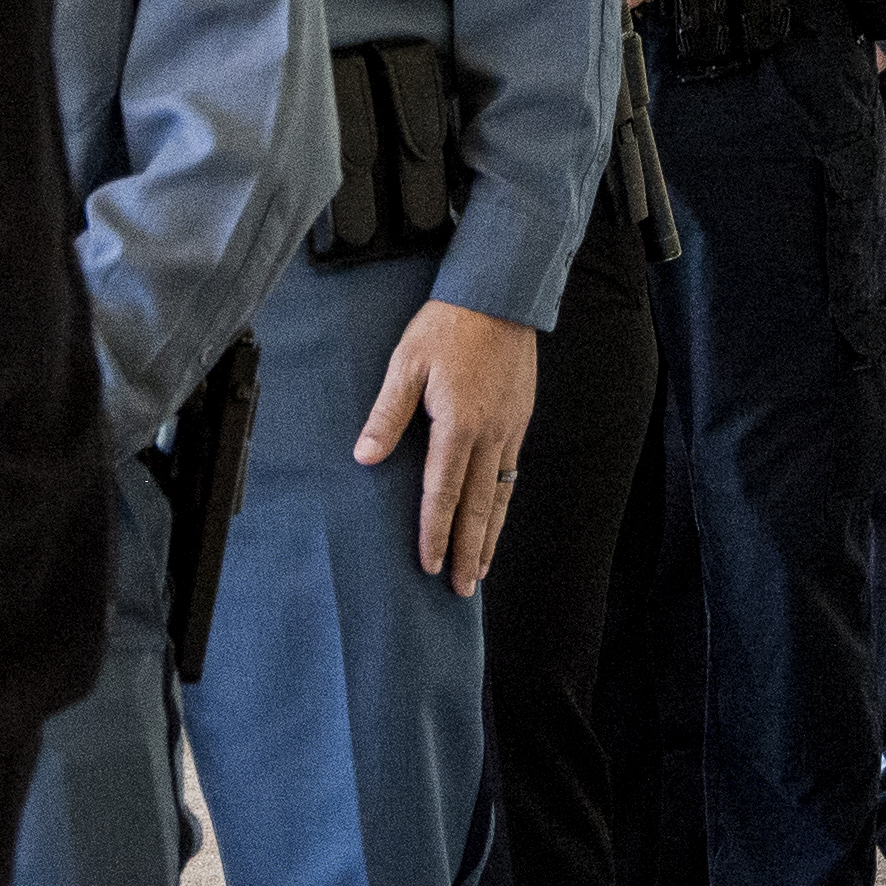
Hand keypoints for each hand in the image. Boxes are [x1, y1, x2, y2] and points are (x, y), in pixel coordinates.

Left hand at [353, 300, 537, 594]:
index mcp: (458, 424)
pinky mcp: (520, 420)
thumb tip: (365, 457)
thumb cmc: (448, 326)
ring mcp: (509, 430)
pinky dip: (502, 506)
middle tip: (461, 590)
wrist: (499, 295)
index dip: (434, 533)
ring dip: (489, 538)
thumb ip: (387, 414)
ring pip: (499, 497)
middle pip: (477, 508)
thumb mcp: (406, 363)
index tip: (428, 565)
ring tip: (482, 570)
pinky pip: (511, 475)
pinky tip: (496, 519)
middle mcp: (489, 435)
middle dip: (468, 552)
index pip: (442, 492)